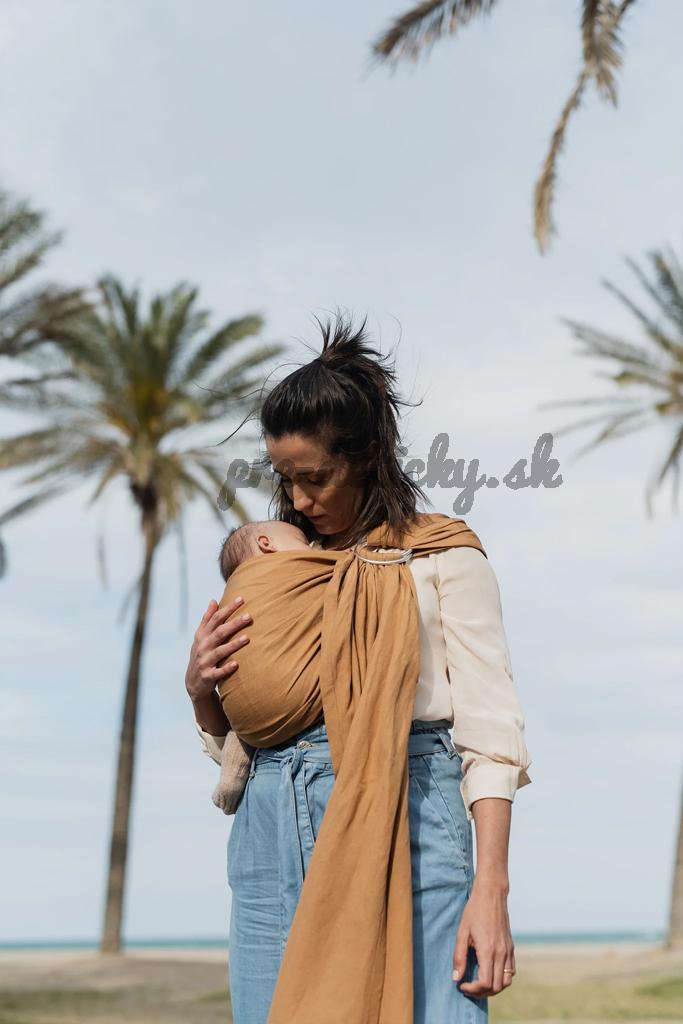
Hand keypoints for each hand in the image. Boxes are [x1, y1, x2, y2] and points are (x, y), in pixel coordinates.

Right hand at [185, 597, 251, 702]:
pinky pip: (218, 672)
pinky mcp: (208, 676)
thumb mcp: (201, 637)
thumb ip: (207, 619)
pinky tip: (237, 664)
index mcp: (202, 635)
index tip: (241, 599)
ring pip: (220, 651)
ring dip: (233, 645)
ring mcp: (204, 662)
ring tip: (247, 638)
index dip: (228, 608)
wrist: (193, 683)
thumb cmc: (202, 654)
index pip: (216, 619)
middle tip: (249, 616)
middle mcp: (203, 647)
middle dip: (234, 623)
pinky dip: (226, 668)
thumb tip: (213, 600)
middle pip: (219, 632)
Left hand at [452, 881, 515, 997]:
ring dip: (493, 988)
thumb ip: (459, 957)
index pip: (485, 983)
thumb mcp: (462, 932)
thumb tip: (456, 978)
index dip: (473, 990)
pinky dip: (502, 978)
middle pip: (496, 987)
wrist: (491, 894)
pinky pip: (511, 971)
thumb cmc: (474, 911)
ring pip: (506, 982)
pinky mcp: (511, 947)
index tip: (462, 985)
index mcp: (488, 950)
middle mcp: (501, 953)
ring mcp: (508, 951)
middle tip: (468, 987)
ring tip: (479, 983)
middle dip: (481, 992)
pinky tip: (490, 972)